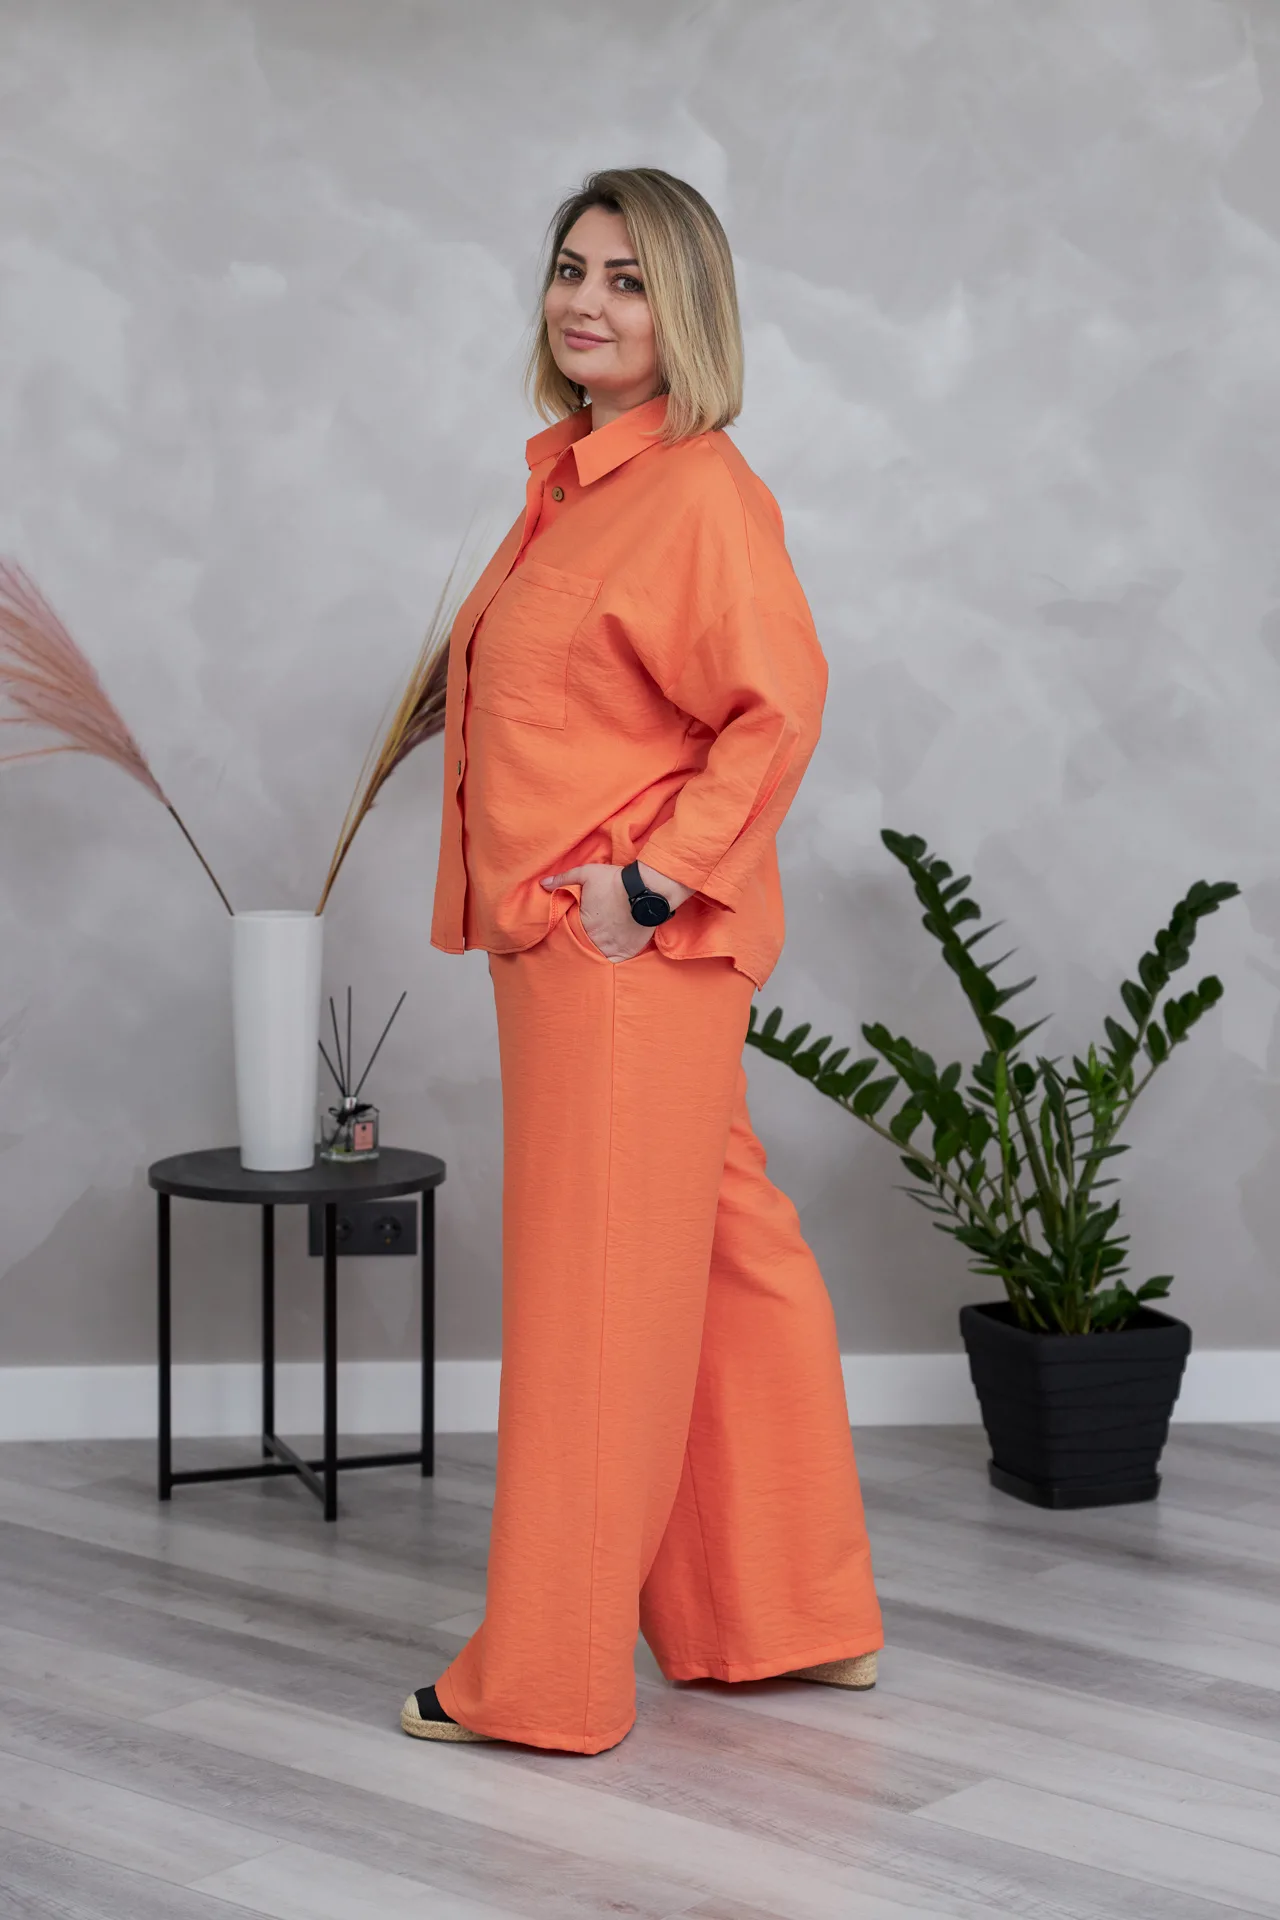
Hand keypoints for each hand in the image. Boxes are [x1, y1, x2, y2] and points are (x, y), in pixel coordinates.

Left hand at [540, 861, 690, 961]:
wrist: (647, 889)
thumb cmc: (616, 881)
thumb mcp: (587, 873)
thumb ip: (563, 878)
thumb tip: (542, 883)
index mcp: (582, 923)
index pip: (569, 934)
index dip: (570, 931)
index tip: (572, 929)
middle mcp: (595, 939)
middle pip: (583, 947)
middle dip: (582, 943)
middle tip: (585, 939)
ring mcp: (612, 948)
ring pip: (597, 956)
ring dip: (595, 951)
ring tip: (596, 946)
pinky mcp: (627, 952)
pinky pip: (614, 961)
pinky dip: (611, 957)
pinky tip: (609, 952)